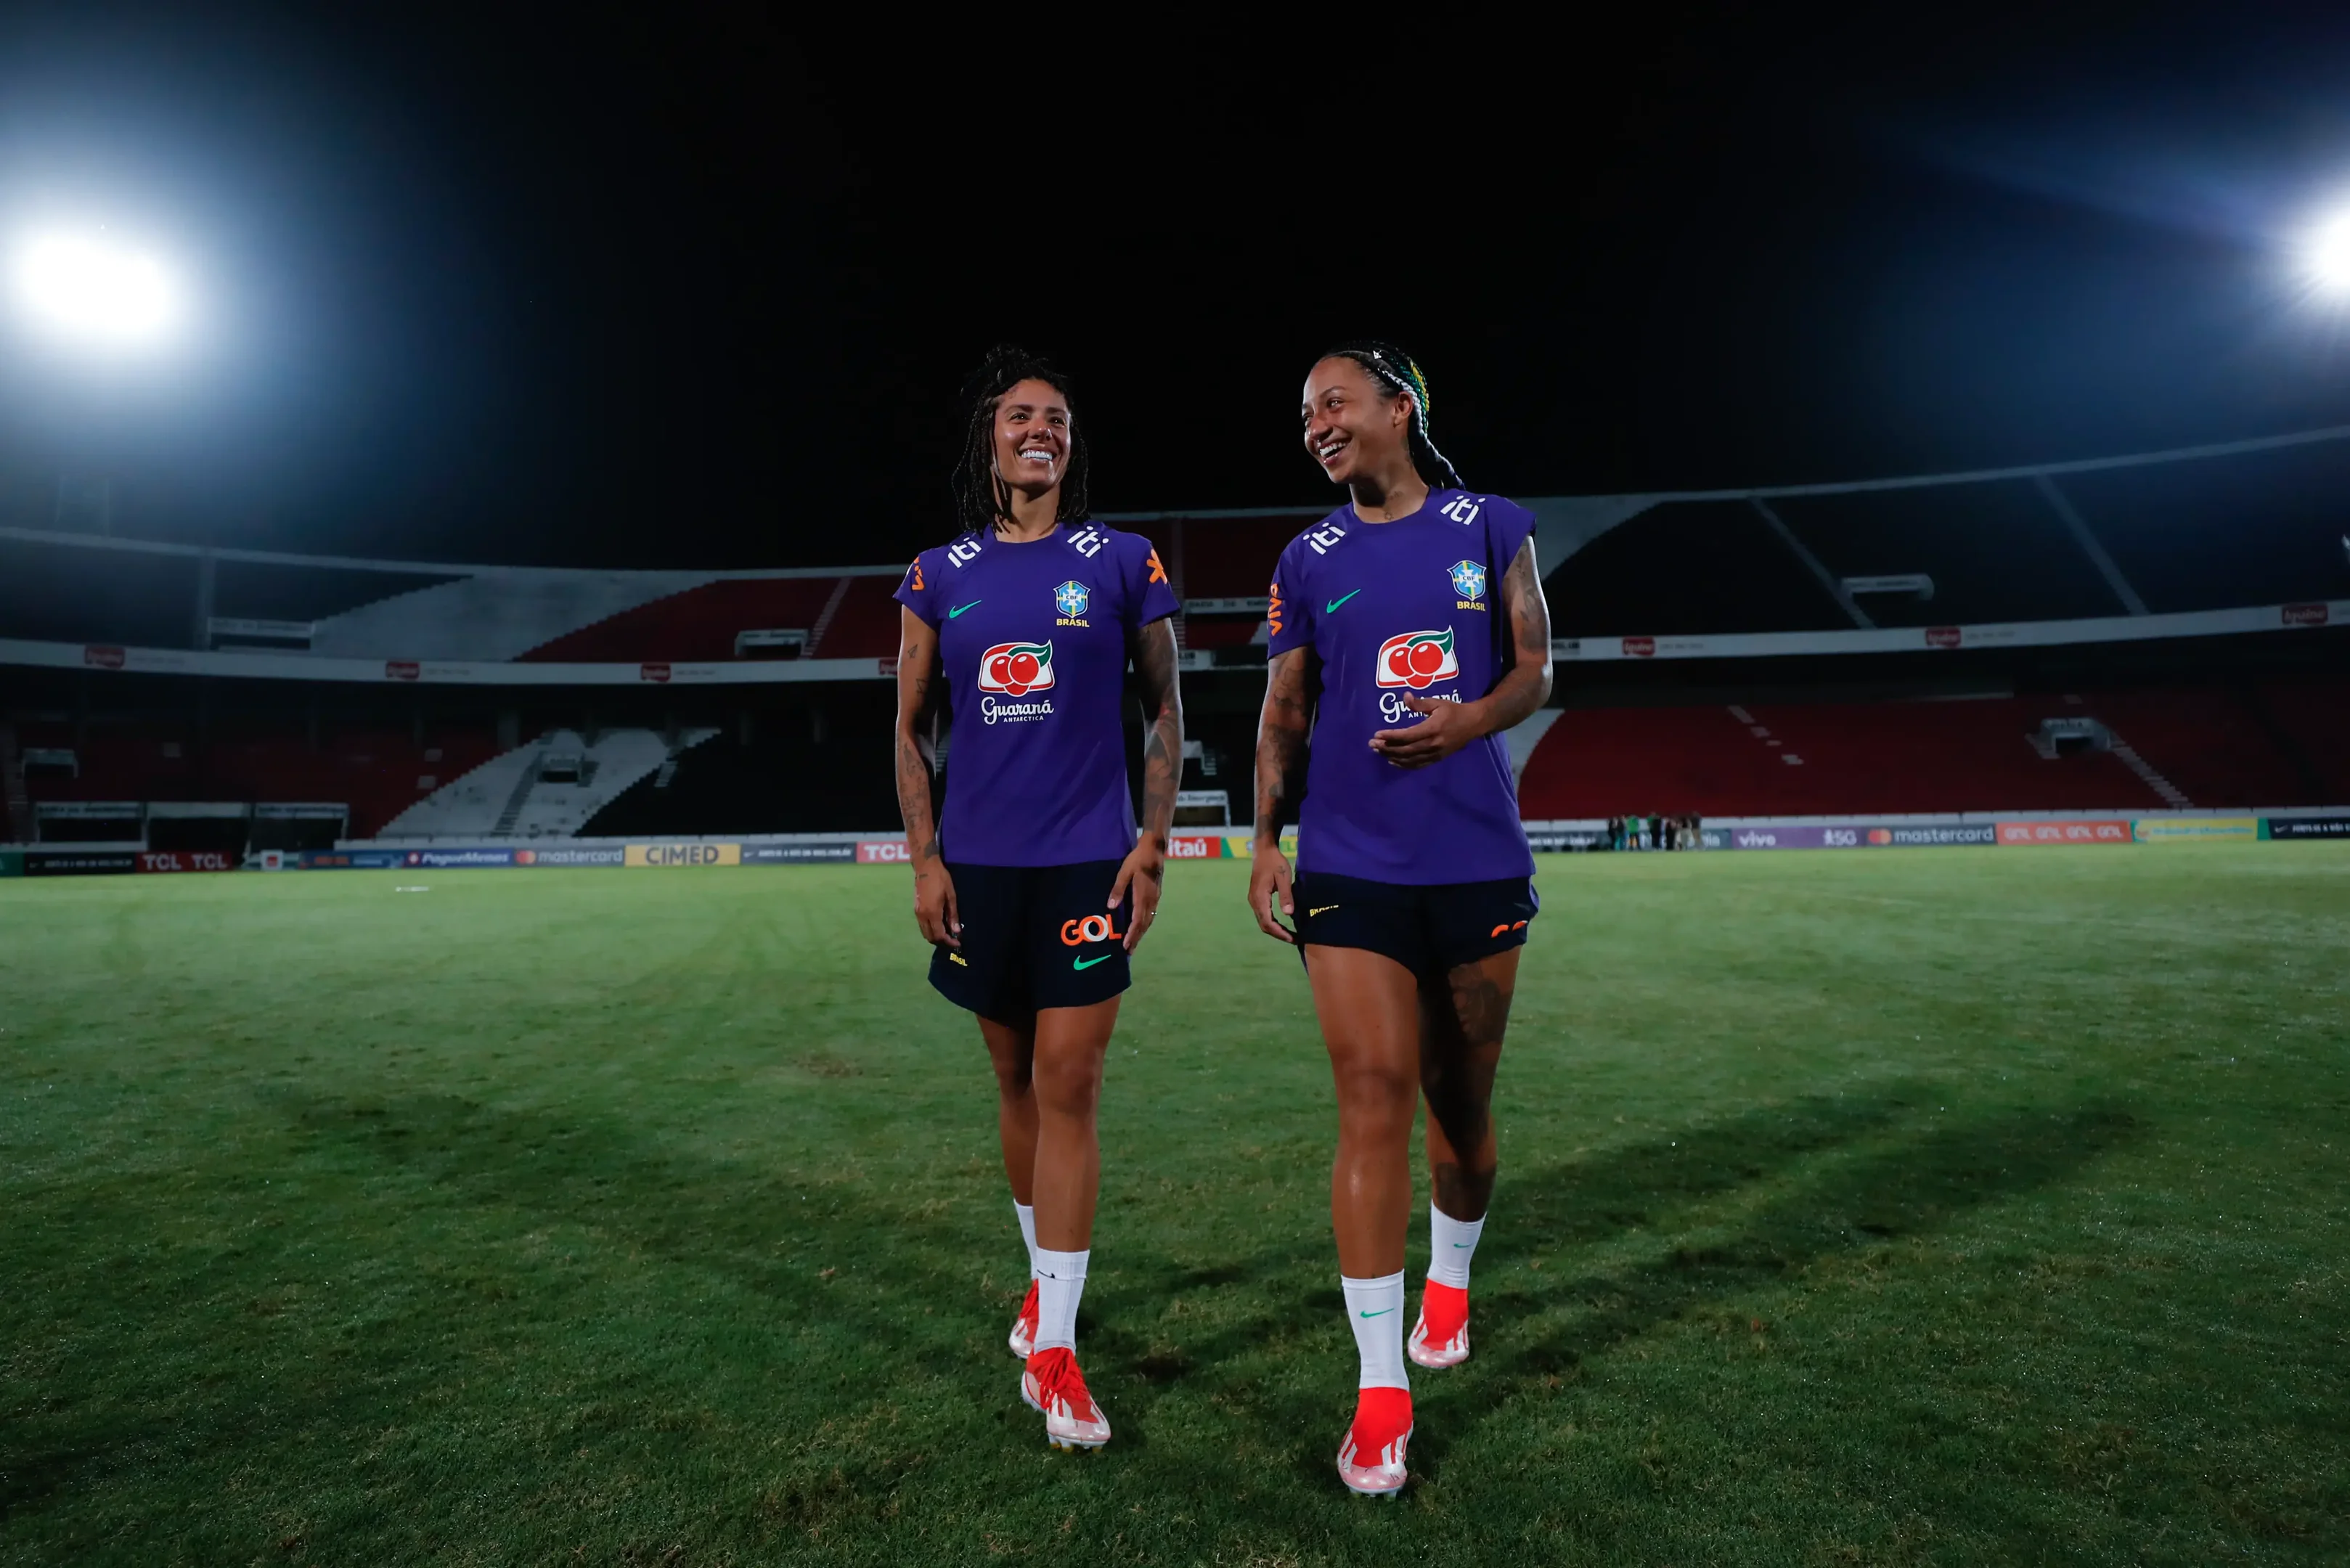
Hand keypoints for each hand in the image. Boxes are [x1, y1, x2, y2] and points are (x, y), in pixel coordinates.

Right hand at [913, 861, 959, 947]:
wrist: (925, 868)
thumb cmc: (941, 879)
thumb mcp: (951, 896)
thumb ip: (953, 915)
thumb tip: (956, 931)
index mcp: (932, 913)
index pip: (939, 935)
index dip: (949, 942)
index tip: (958, 943)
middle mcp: (922, 916)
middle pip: (930, 937)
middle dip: (942, 942)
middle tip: (953, 940)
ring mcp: (917, 913)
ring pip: (925, 932)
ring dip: (935, 936)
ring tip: (947, 934)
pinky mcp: (916, 909)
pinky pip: (922, 926)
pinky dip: (930, 930)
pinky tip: (939, 925)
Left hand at [1108, 833, 1164, 953]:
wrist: (1154, 850)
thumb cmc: (1137, 859)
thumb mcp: (1124, 872)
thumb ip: (1118, 889)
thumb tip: (1111, 906)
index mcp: (1143, 896)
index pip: (1138, 920)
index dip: (1132, 934)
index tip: (1126, 945)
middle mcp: (1151, 900)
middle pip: (1144, 924)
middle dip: (1136, 938)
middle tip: (1129, 951)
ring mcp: (1155, 898)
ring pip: (1149, 920)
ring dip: (1141, 933)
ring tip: (1134, 943)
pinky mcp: (1156, 895)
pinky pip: (1151, 914)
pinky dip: (1145, 924)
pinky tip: (1140, 927)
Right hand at [1248, 841, 1295, 943]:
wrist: (1263, 851)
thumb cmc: (1275, 862)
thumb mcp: (1284, 877)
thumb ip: (1286, 896)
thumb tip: (1288, 914)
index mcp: (1260, 897)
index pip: (1267, 922)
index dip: (1279, 933)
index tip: (1292, 938)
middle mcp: (1254, 901)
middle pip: (1264, 925)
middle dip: (1278, 934)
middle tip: (1294, 940)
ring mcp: (1254, 900)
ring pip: (1262, 921)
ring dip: (1275, 930)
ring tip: (1290, 935)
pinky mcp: (1256, 898)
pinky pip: (1263, 915)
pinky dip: (1272, 923)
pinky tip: (1282, 924)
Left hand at [1369, 695, 1482, 769]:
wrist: (1474, 723)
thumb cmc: (1454, 710)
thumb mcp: (1437, 702)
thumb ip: (1420, 703)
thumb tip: (1404, 697)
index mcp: (1432, 729)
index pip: (1407, 735)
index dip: (1391, 736)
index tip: (1377, 734)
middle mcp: (1433, 744)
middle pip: (1405, 750)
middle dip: (1387, 748)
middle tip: (1372, 744)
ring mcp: (1435, 754)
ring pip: (1410, 759)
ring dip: (1392, 757)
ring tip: (1378, 752)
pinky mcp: (1437, 759)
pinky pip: (1418, 765)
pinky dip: (1404, 765)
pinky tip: (1393, 761)